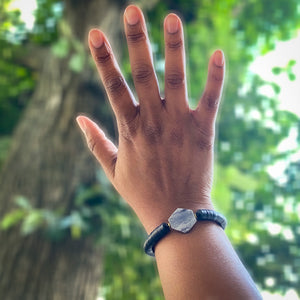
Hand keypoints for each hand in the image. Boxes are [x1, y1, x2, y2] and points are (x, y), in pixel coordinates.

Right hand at [76, 5, 224, 233]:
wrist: (177, 215)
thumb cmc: (143, 193)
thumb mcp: (113, 170)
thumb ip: (96, 143)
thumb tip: (79, 119)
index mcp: (130, 129)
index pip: (113, 86)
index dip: (103, 59)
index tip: (95, 34)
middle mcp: (153, 121)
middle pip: (143, 73)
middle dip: (137, 40)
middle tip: (133, 11)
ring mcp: (179, 124)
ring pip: (176, 78)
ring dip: (174, 47)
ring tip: (172, 18)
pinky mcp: (202, 131)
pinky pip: (211, 98)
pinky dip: (215, 76)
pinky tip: (217, 53)